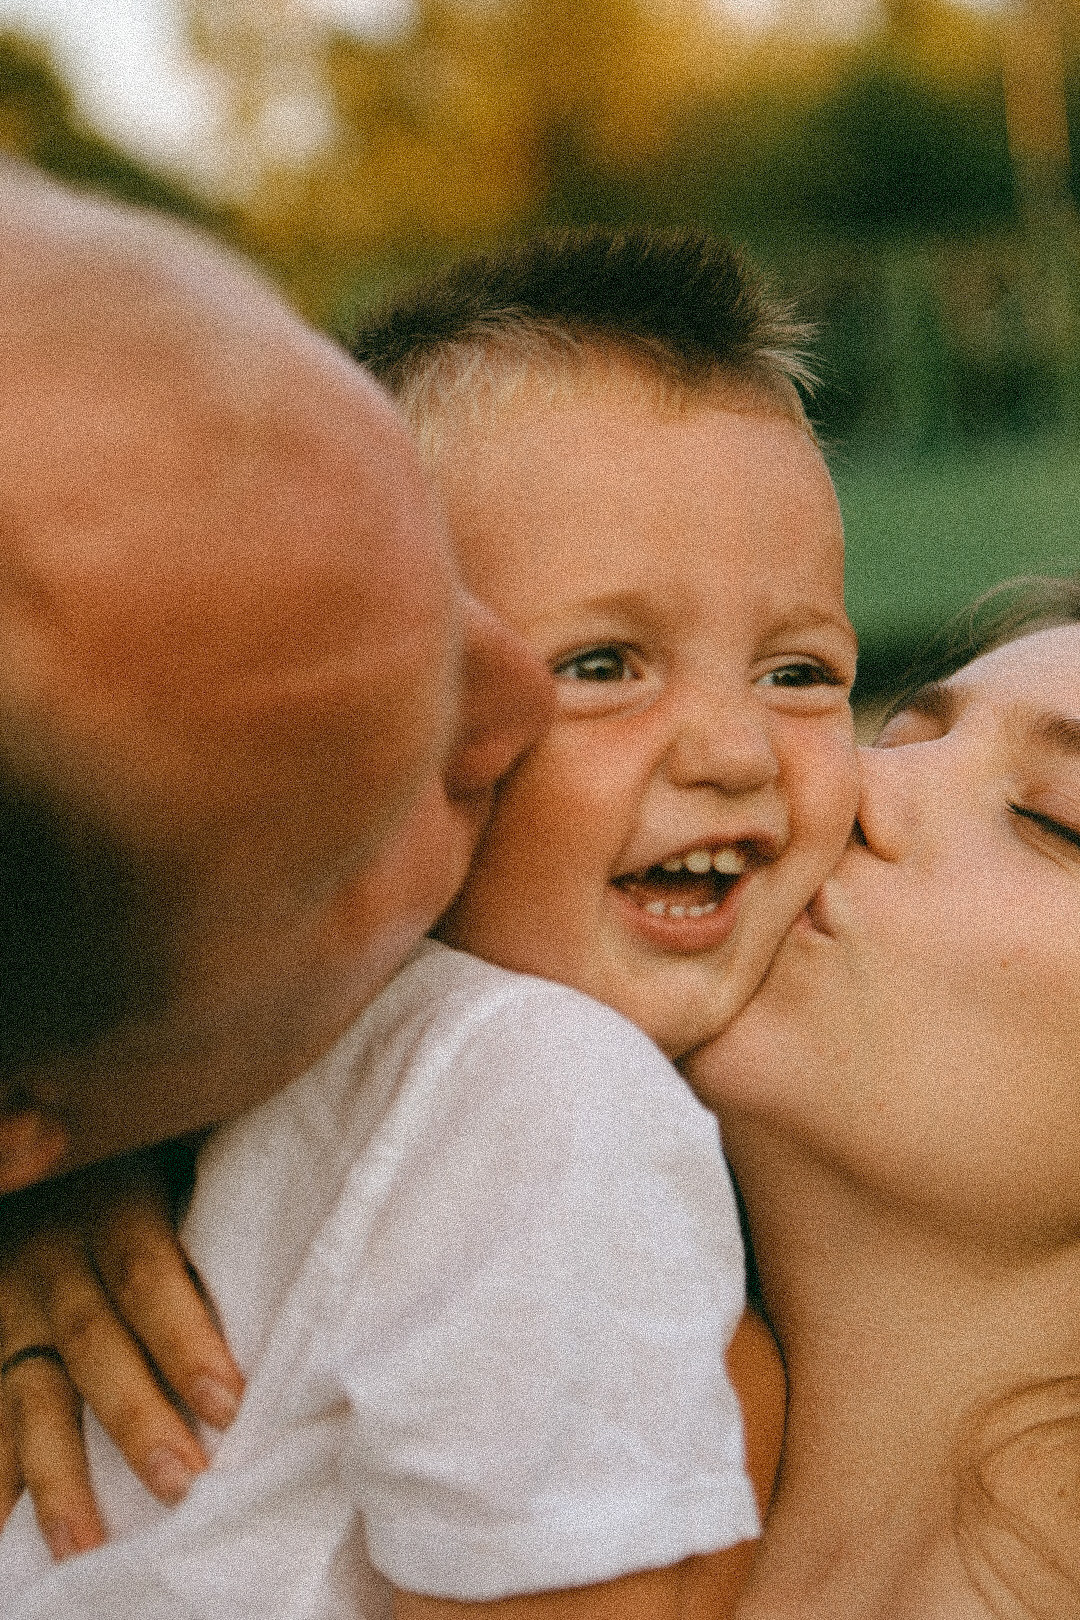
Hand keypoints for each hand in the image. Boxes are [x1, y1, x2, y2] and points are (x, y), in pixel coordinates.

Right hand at [0, 1143, 243, 1558]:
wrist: (48, 1140)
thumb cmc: (148, 1149)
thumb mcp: (176, 1142)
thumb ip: (220, 1172)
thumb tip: (323, 1178)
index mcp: (110, 1202)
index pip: (146, 1275)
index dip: (184, 1341)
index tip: (229, 1402)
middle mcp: (53, 1256)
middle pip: (93, 1344)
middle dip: (136, 1420)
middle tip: (184, 1486)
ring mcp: (13, 1306)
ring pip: (30, 1395)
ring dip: (56, 1476)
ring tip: (87, 1547)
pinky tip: (9, 1533)